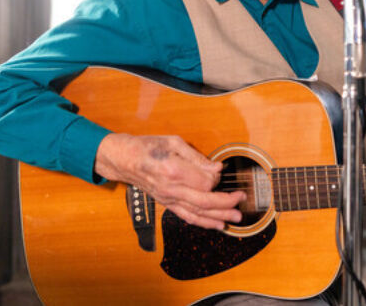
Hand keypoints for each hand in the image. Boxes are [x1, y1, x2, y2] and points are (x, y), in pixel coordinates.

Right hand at [94, 133, 245, 230]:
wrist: (124, 160)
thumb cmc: (148, 147)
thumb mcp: (173, 142)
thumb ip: (197, 157)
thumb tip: (217, 168)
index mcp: (173, 170)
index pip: (204, 181)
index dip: (216, 178)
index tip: (219, 170)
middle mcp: (171, 189)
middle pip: (204, 201)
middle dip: (226, 202)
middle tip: (241, 198)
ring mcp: (168, 199)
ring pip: (197, 213)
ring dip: (219, 217)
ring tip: (236, 217)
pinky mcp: (167, 204)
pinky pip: (187, 217)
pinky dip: (204, 223)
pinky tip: (218, 224)